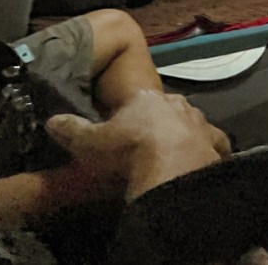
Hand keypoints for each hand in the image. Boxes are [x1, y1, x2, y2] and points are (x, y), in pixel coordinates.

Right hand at [46, 90, 230, 200]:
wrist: (171, 168)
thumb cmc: (128, 150)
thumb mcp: (90, 142)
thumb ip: (71, 129)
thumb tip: (52, 119)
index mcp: (146, 100)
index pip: (137, 100)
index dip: (130, 111)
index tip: (124, 123)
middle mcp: (177, 105)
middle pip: (168, 107)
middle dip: (160, 118)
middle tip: (149, 137)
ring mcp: (199, 123)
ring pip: (193, 121)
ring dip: (186, 131)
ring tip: (176, 148)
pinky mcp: (214, 143)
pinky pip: (216, 142)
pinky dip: (212, 148)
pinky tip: (207, 156)